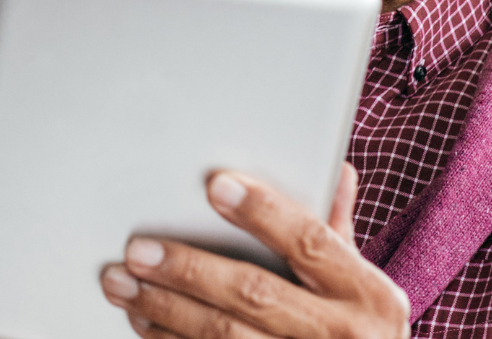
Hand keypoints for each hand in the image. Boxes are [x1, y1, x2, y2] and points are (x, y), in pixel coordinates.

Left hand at [100, 164, 407, 337]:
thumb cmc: (359, 334)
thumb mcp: (363, 288)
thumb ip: (335, 233)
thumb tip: (334, 169)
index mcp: (369, 294)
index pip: (309, 241)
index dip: (262, 211)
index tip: (214, 185)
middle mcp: (343, 333)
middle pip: (254, 292)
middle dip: (188, 268)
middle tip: (137, 248)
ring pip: (224, 335)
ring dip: (165, 308)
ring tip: (122, 284)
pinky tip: (143, 321)